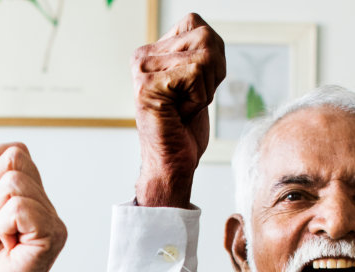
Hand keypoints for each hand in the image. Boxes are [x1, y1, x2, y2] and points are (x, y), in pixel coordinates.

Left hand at [0, 143, 66, 271]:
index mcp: (27, 199)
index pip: (16, 152)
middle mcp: (44, 207)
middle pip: (16, 158)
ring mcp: (51, 221)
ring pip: (15, 182)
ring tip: (0, 237)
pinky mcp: (51, 237)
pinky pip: (21, 207)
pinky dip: (3, 223)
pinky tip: (7, 244)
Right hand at [134, 13, 224, 207]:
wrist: (172, 164)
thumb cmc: (184, 128)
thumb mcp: (198, 81)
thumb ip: (200, 53)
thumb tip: (209, 34)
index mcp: (151, 52)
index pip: (197, 24)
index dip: (211, 58)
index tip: (194, 87)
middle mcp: (142, 57)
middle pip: (205, 36)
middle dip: (213, 73)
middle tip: (191, 99)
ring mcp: (142, 71)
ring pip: (205, 55)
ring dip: (207, 87)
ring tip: (186, 105)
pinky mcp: (148, 86)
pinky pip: (198, 73)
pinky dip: (201, 98)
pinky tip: (182, 112)